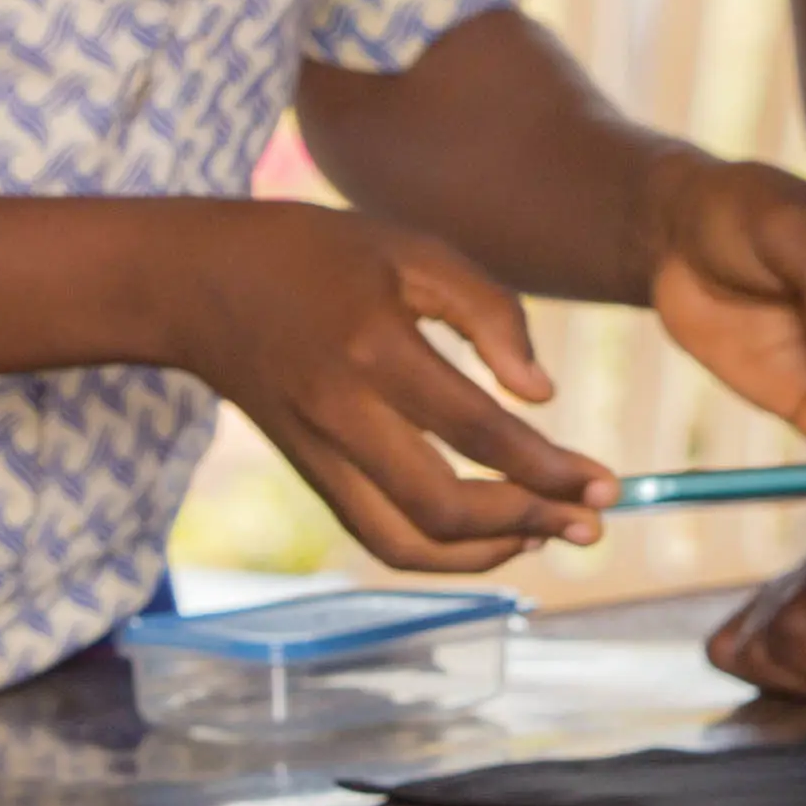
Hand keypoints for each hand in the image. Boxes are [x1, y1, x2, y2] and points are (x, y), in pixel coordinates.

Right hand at [150, 202, 611, 571]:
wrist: (201, 283)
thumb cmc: (322, 254)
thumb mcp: (415, 251)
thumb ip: (491, 313)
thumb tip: (543, 396)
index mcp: (374, 350)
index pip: (477, 430)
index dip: (548, 466)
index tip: (605, 481)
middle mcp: (341, 416)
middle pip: (441, 506)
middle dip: (528, 521)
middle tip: (593, 520)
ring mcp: (317, 456)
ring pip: (404, 541)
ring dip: (486, 554)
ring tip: (551, 534)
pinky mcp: (310, 475)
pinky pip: (377, 536)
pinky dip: (439, 551)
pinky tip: (492, 533)